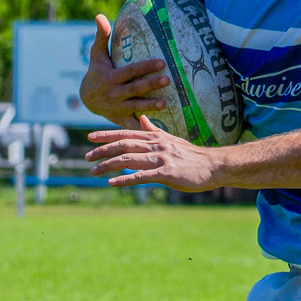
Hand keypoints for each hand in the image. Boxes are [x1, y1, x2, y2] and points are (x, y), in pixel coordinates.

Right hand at [78, 14, 170, 126]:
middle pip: (136, 89)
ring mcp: (117, 108)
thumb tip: (100, 15)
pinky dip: (143, 126)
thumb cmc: (97, 71)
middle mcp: (114, 93)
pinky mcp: (120, 119)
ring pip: (136, 106)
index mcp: (111, 78)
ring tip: (166, 103)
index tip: (162, 62)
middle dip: (151, 85)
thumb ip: (101, 36)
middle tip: (168, 80)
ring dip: (150, 106)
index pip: (131, 71)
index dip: (145, 67)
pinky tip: (158, 127)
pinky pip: (133, 124)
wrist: (87, 98)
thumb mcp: (96, 55)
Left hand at [85, 116, 223, 191]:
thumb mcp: (172, 139)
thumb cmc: (193, 155)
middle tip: (86, 156)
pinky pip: (141, 176)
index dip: (107, 135)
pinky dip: (125, 179)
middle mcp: (156, 145)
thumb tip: (142, 118)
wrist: (213, 166)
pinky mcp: (166, 173)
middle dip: (102, 150)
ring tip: (93, 171)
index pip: (126, 133)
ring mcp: (161, 159)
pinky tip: (112, 183)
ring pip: (128, 159)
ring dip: (108, 165)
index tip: (90, 137)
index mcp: (156, 137)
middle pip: (123, 145)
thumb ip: (154, 130)